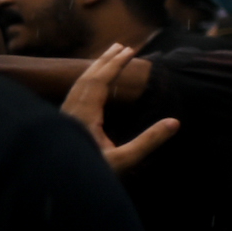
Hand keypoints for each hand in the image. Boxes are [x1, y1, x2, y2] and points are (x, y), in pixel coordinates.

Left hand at [64, 44, 174, 173]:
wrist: (56, 185)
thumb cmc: (90, 173)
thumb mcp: (123, 161)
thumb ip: (148, 141)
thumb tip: (175, 122)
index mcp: (84, 115)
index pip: (100, 81)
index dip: (116, 65)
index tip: (131, 51)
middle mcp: (71, 111)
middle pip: (87, 78)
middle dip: (105, 61)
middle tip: (121, 45)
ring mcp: (64, 116)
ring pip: (78, 85)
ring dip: (94, 69)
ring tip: (109, 58)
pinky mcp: (63, 123)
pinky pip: (75, 93)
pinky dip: (87, 81)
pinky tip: (92, 84)